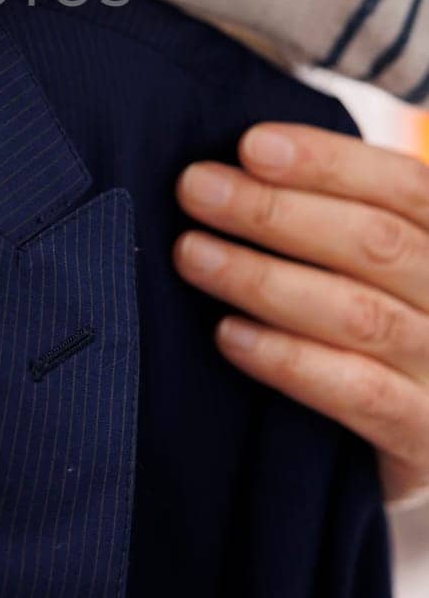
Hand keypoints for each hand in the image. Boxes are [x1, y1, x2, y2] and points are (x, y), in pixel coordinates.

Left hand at [175, 124, 428, 502]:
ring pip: (360, 314)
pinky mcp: (423, 439)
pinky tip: (229, 336)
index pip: (405, 187)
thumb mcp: (371, 266)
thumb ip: (332, 216)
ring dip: (265, 279)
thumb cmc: (379, 329)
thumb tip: (240, 163)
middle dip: (276, 211)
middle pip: (377, 243)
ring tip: (192, 254)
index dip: (328, 162)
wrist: (423, 453)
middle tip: (196, 188)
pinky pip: (359, 393)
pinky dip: (290, 360)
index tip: (250, 144)